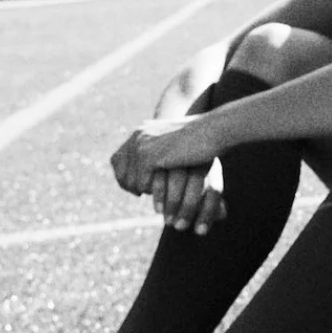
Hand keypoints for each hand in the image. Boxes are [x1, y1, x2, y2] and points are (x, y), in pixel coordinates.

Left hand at [111, 118, 227, 231]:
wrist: (213, 130)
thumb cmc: (202, 140)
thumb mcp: (175, 145)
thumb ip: (159, 152)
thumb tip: (145, 172)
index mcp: (141, 132)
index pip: (118, 160)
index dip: (124, 177)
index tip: (136, 190)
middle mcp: (137, 136)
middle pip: (120, 170)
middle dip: (130, 187)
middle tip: (141, 197)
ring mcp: (141, 145)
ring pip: (131, 180)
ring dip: (143, 193)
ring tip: (154, 202)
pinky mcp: (149, 155)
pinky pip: (142, 183)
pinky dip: (153, 193)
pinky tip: (163, 198)